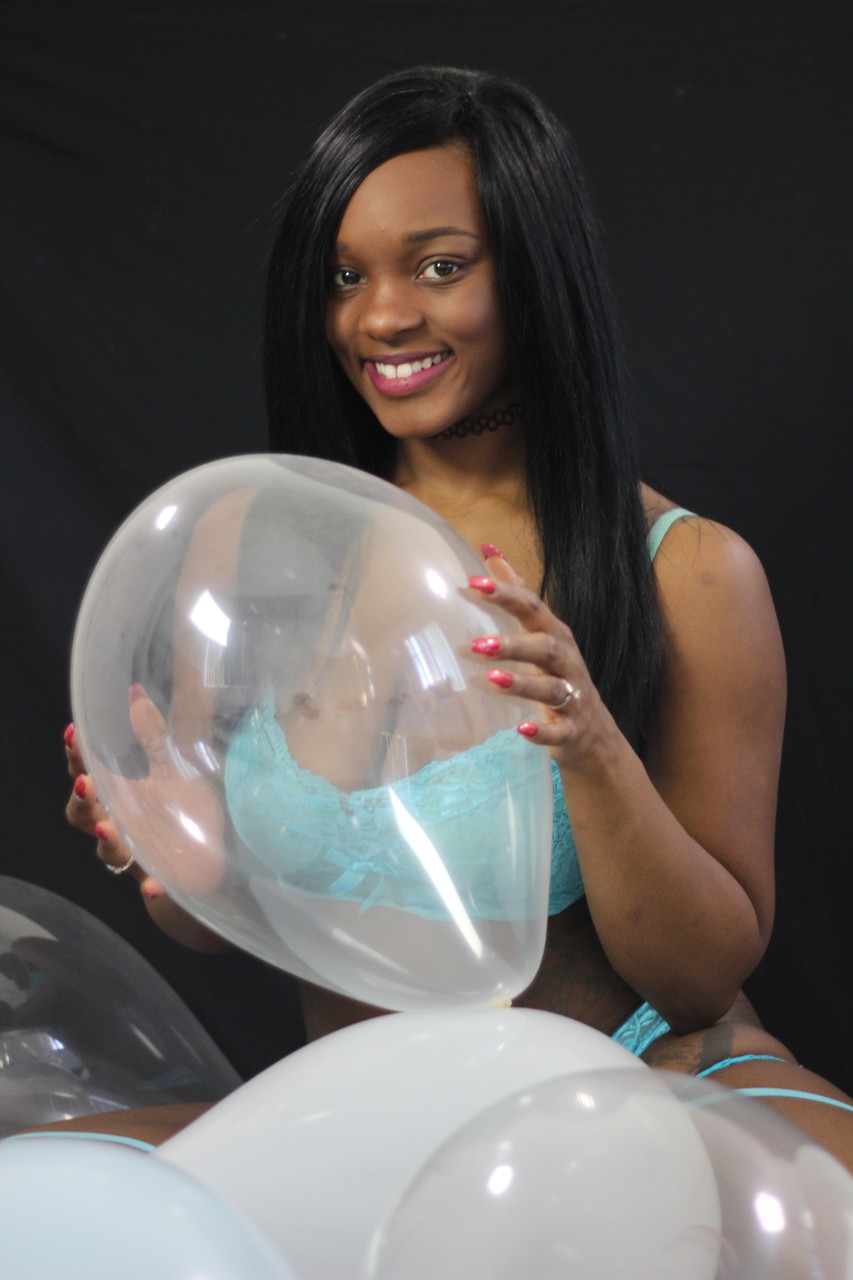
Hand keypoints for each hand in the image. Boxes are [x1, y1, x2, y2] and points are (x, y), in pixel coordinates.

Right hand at [64, 689, 224, 896]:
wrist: (209, 857)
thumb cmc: (186, 809)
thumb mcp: (176, 766)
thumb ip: (157, 733)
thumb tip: (136, 691)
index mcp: (120, 792)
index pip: (87, 772)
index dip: (76, 755)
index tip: (72, 732)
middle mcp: (119, 822)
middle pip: (83, 814)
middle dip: (81, 800)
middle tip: (86, 783)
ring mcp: (136, 850)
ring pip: (108, 850)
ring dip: (106, 840)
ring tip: (110, 828)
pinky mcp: (158, 874)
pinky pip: (148, 883)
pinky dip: (150, 885)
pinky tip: (153, 885)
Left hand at [467, 545, 612, 765]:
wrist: (594, 734)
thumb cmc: (557, 674)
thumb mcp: (539, 631)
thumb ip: (516, 592)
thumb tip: (487, 548)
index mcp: (554, 635)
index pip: (532, 608)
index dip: (505, 594)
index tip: (473, 582)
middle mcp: (566, 662)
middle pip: (545, 647)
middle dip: (513, 644)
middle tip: (476, 644)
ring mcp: (573, 697)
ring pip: (552, 688)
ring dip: (522, 683)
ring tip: (491, 680)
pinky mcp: (572, 730)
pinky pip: (560, 731)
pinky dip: (543, 731)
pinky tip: (522, 729)